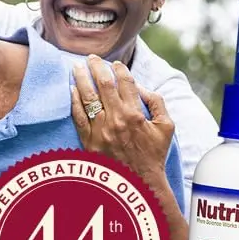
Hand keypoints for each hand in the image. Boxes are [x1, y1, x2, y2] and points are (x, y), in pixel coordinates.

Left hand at [71, 55, 174, 179]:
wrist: (139, 182)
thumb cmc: (154, 154)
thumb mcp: (166, 127)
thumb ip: (157, 103)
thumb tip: (141, 87)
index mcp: (135, 114)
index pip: (125, 82)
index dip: (119, 69)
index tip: (115, 63)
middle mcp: (116, 119)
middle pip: (103, 84)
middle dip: (96, 66)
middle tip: (91, 57)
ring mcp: (101, 130)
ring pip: (88, 97)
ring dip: (81, 78)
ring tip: (76, 67)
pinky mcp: (89, 141)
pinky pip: (78, 117)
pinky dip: (74, 101)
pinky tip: (72, 90)